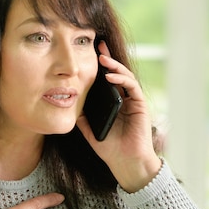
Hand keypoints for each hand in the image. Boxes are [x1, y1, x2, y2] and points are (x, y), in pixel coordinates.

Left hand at [76, 41, 161, 191]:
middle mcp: (124, 99)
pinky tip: (109, 77)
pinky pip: (131, 86)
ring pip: (125, 76)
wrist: (125, 162)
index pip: (106, 80)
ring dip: (114, 66)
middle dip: (108, 58)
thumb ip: (82, 118)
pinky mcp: (140, 105)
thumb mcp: (90, 131)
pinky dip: (121, 79)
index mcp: (113, 103)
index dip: (99, 67)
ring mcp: (133, 101)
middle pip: (116, 73)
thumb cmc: (110, 149)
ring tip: (102, 59)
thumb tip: (68, 105)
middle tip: (98, 46)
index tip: (88, 53)